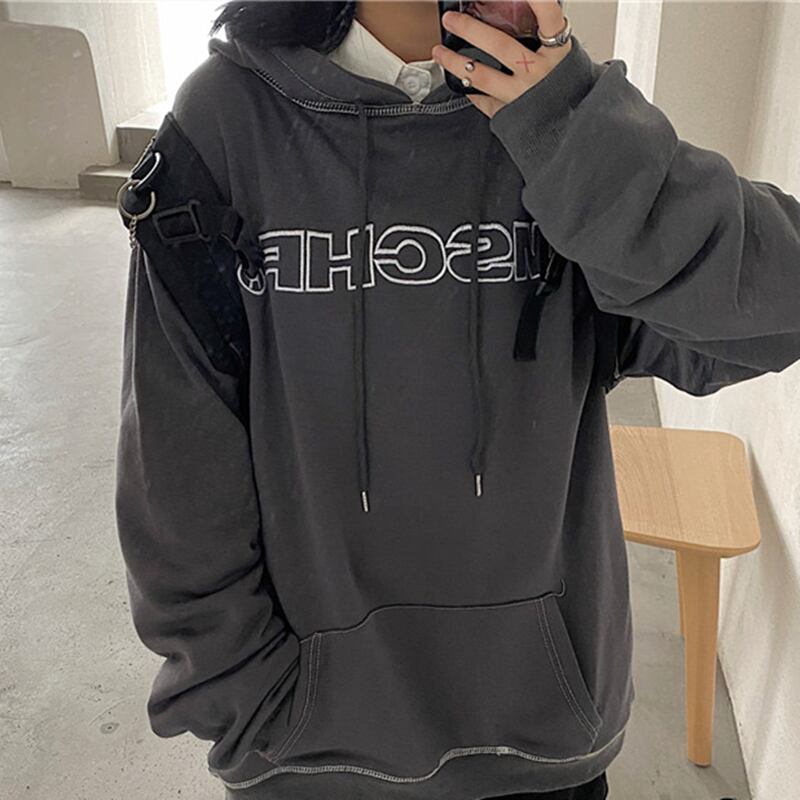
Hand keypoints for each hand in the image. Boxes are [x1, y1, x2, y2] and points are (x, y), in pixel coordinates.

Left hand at [431, 0, 572, 118]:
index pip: (549, 16)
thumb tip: (529, 9)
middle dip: (470, 30)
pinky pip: (484, 100)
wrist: (573, 127)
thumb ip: (546, 36)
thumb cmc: (568, 88)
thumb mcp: (564, 56)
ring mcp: (522, 95)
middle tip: (450, 20)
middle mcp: (538, 73)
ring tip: (439, 51)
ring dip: (455, 63)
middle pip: (500, 46)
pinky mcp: (510, 115)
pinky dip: (470, 90)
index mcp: (558, 52)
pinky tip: (460, 81)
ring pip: (482, 77)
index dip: (538, 0)